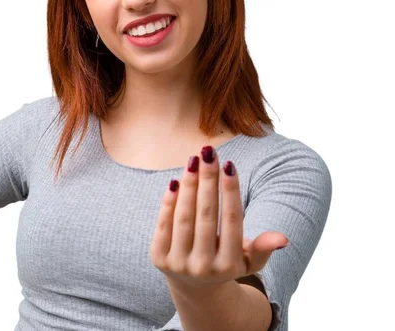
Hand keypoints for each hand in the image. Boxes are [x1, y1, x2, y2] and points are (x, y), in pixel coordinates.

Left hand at [149, 145, 288, 291]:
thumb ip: (262, 248)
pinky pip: (164, 224)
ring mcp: (178, 264)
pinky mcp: (158, 259)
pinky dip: (168, 202)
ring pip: (184, 217)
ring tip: (193, 160)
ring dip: (188, 185)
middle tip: (209, 151)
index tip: (230, 164)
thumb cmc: (227, 265)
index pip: (231, 220)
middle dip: (208, 180)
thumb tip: (282, 239)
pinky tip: (175, 180)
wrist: (195, 290)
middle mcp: (203, 267)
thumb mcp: (249, 261)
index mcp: (229, 265)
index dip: (230, 191)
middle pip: (206, 215)